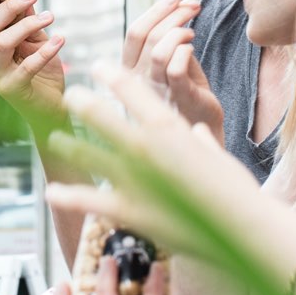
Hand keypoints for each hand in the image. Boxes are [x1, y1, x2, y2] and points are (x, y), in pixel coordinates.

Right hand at [0, 0, 67, 116]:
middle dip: (11, 6)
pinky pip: (27, 66)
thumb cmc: (43, 74)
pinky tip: (60, 39)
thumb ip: (27, 21)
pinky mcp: (11, 90)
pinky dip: (45, 50)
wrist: (52, 110)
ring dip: (28, 25)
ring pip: (3, 42)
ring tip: (51, 17)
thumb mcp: (36, 41)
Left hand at [46, 65, 263, 264]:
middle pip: (104, 117)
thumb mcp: (218, 156)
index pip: (134, 91)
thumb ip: (201, 143)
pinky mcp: (131, 211)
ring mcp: (135, 179)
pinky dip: (71, 196)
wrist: (242, 227)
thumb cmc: (236, 190)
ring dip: (73, 147)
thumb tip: (195, 134)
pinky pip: (92, 201)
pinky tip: (53, 192)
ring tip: (57, 141)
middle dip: (86, 105)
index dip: (114, 76)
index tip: (101, 67)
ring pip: (93, 156)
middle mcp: (146, 147)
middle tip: (73, 96)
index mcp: (169, 127)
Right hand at [121, 0, 222, 134]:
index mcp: (133, 68)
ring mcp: (157, 90)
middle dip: (172, 12)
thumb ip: (168, 27)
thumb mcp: (174, 54)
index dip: (155, 9)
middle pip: (148, 35)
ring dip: (178, 31)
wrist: (204, 126)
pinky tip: (193, 50)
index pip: (135, 32)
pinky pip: (175, 68)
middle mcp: (139, 80)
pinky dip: (185, 51)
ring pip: (159, 50)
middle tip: (192, 6)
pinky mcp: (179, 98)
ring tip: (192, 32)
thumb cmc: (188, 90)